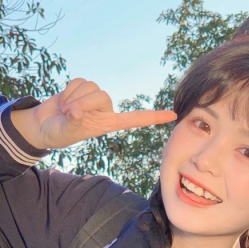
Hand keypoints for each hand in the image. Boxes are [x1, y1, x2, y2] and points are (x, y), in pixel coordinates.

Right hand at [13, 78, 176, 148]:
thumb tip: (76, 112)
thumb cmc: (58, 134)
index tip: (173, 116)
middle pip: (103, 95)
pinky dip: (67, 90)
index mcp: (109, 124)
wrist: (43, 125)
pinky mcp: (82, 88)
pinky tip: (63, 101)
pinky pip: (79, 81)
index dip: (153, 117)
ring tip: (65, 110)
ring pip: (91, 86)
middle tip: (69, 114)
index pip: (135, 119)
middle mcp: (105, 110)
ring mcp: (94, 98)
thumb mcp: (66, 133)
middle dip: (83, 103)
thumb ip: (72, 123)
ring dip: (73, 97)